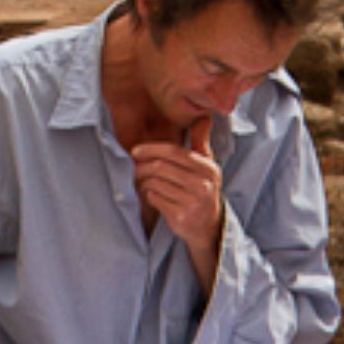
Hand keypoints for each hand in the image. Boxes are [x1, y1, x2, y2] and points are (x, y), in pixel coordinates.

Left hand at [130, 117, 223, 291]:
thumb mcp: (207, 166)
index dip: (151, 149)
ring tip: (142, 181)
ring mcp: (193, 202)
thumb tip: (204, 117)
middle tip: (134, 168)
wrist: (208, 227)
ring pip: (156, 183)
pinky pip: (155, 199)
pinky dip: (149, 195)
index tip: (135, 151)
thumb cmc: (202, 190)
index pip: (174, 152)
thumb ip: (201, 141)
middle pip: (161, 168)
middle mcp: (203, 185)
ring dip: (144, 181)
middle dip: (142, 166)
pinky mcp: (181, 216)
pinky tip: (151, 195)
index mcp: (208, 169)